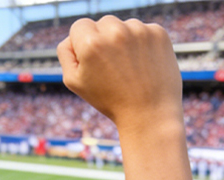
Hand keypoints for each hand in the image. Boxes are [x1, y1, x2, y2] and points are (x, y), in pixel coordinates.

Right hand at [56, 16, 182, 135]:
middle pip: (102, 23)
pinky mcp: (158, 32)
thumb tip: (71, 37)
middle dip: (103, 40)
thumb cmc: (109, 100)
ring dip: (123, 41)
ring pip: (123, 26)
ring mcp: (139, 30)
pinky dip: (141, 44)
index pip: (78, 26)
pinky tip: (142, 65)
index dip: (81, 44)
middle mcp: (115, 31)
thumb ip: (66, 54)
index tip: (91, 61)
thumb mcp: (74, 83)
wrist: (148, 113)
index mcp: (91, 43)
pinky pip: (143, 30)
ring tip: (128, 68)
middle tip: (111, 68)